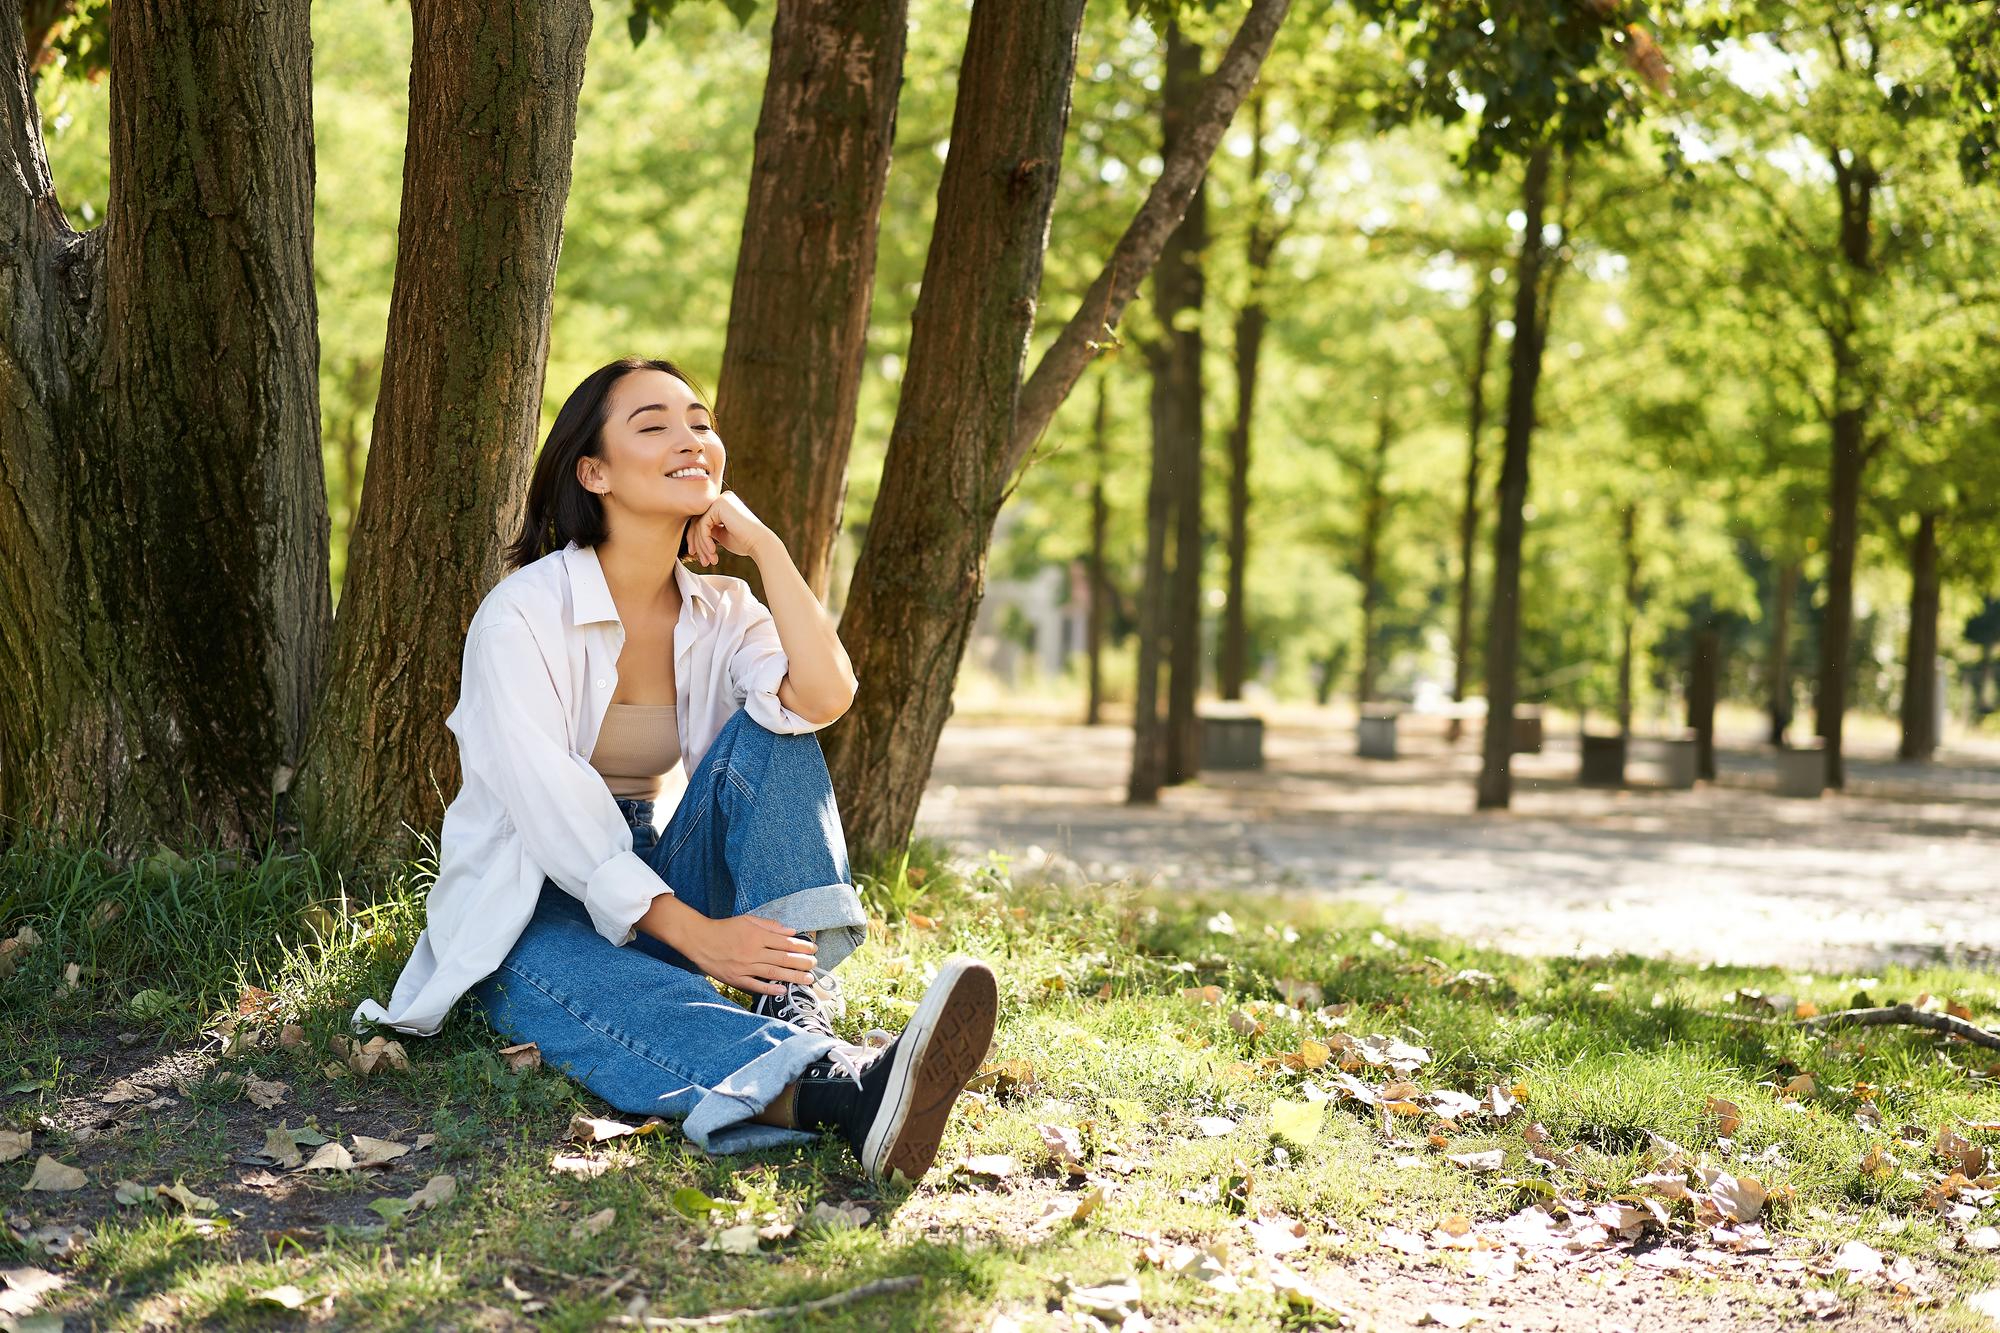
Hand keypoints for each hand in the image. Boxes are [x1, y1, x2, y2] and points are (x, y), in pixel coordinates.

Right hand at [678, 911, 815, 996]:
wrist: (700, 939)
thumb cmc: (725, 928)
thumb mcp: (748, 920)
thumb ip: (770, 926)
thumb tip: (791, 931)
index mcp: (757, 935)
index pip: (785, 942)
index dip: (802, 946)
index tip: (813, 949)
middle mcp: (752, 951)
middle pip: (783, 958)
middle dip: (802, 963)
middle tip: (815, 966)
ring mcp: (744, 966)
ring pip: (773, 973)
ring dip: (792, 977)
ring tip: (807, 980)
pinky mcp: (735, 978)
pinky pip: (755, 985)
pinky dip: (769, 989)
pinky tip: (782, 991)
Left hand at [687, 492, 775, 565]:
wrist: (760, 543)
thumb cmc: (745, 542)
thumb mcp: (722, 535)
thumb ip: (709, 530)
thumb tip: (692, 533)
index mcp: (724, 504)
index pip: (702, 520)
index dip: (697, 540)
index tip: (698, 556)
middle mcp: (722, 498)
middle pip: (699, 521)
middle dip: (698, 543)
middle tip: (702, 561)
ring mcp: (720, 500)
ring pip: (699, 524)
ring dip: (702, 545)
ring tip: (709, 560)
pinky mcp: (719, 506)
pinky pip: (703, 525)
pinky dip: (705, 540)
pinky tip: (713, 552)